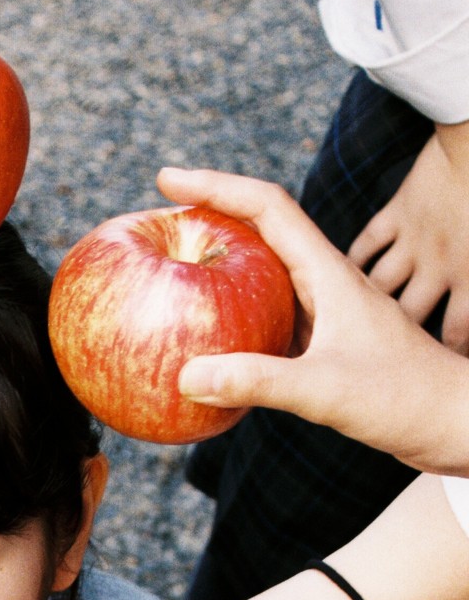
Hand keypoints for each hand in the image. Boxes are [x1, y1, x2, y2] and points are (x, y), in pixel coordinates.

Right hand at [156, 166, 468, 472]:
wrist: (453, 421)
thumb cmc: (403, 399)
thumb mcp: (326, 391)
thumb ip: (259, 382)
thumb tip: (188, 377)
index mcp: (329, 273)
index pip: (267, 207)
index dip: (214, 186)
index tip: (167, 178)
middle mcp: (326, 283)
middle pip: (260, 229)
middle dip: (209, 216)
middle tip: (159, 221)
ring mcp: (327, 313)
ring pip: (263, 274)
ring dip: (220, 265)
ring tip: (174, 272)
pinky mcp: (326, 344)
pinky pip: (268, 318)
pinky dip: (233, 318)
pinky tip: (208, 343)